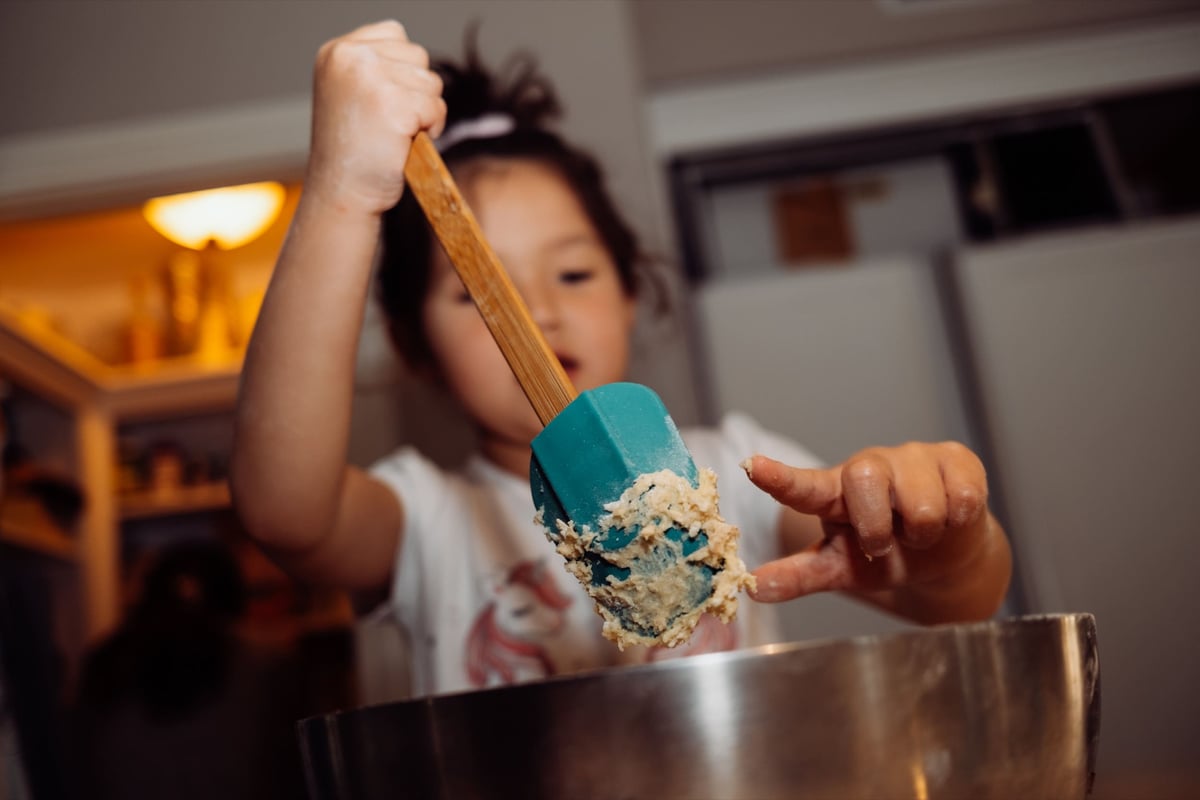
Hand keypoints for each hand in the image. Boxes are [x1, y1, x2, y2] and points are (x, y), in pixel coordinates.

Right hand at [306, 20, 446, 216]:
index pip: (395, 35)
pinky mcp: (394, 105)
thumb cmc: (352, 151)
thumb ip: (377, 68)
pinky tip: (405, 145)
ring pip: (431, 82)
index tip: (382, 104)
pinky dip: (431, 129)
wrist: (343, 193)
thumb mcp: (352, 94)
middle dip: (415, 92)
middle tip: (389, 124)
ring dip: (425, 112)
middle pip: (418, 57)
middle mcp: (350, 57)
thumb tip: (418, 66)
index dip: (402, 72)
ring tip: (396, 135)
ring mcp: (371, 79)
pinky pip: (436, 107)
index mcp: (337, 51)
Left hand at [743, 442, 1009, 621]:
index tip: (751, 466)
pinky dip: (959, 520)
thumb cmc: (885, 556)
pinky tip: (952, 518)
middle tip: (885, 543)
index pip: (803, 486)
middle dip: (879, 526)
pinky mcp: (954, 457)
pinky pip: (962, 495)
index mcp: (833, 493)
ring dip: (924, 532)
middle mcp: (869, 468)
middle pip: (864, 481)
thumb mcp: (842, 568)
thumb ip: (800, 576)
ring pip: (922, 502)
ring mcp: (912, 457)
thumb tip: (754, 588)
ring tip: (921, 531)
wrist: (945, 554)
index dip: (780, 479)